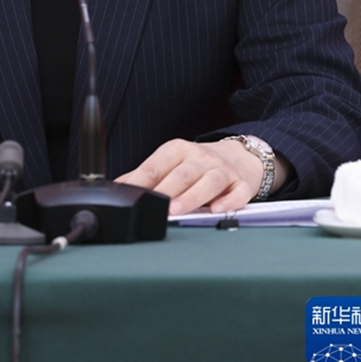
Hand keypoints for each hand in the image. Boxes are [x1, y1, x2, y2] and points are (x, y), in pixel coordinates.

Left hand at [115, 138, 276, 215]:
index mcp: (179, 150)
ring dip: (192, 196)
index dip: (143, 178)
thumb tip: (118, 187)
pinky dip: (229, 201)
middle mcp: (201, 157)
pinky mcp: (242, 184)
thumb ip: (147, 175)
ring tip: (177, 210)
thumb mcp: (171, 162)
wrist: (238, 156)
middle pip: (183, 172)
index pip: (158, 164)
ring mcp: (223, 170)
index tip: (130, 192)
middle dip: (167, 189)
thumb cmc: (197, 164)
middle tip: (153, 205)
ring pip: (209, 181)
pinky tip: (217, 210)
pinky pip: (238, 192)